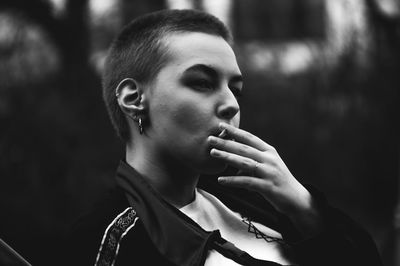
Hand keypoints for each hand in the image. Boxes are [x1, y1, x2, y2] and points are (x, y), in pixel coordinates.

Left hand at [208, 122, 322, 235]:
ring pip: (245, 162)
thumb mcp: (266, 167)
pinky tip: (221, 180)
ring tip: (213, 153)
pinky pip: (247, 182)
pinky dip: (233, 180)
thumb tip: (233, 161)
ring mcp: (269, 172)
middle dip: (226, 142)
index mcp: (269, 151)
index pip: (249, 138)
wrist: (296, 199)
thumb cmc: (277, 181)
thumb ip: (250, 162)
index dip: (235, 131)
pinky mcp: (268, 187)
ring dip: (227, 157)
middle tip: (210, 139)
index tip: (221, 125)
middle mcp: (270, 159)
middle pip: (244, 148)